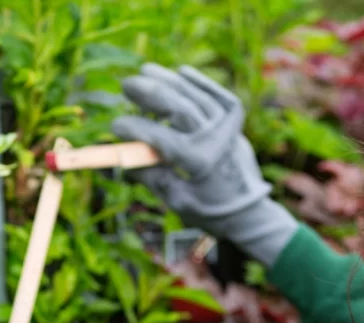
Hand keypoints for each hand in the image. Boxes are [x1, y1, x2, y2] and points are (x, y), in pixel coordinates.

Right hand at [111, 63, 297, 267]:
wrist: (248, 210)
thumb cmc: (208, 209)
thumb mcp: (177, 201)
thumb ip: (149, 176)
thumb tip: (118, 159)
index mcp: (198, 162)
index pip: (160, 137)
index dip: (134, 128)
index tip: (115, 126)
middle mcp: (215, 139)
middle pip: (179, 107)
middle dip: (150, 92)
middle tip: (127, 84)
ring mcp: (228, 127)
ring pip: (195, 95)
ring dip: (169, 81)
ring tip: (146, 72)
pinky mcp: (236, 122)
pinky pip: (216, 95)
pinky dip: (199, 82)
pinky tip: (181, 72)